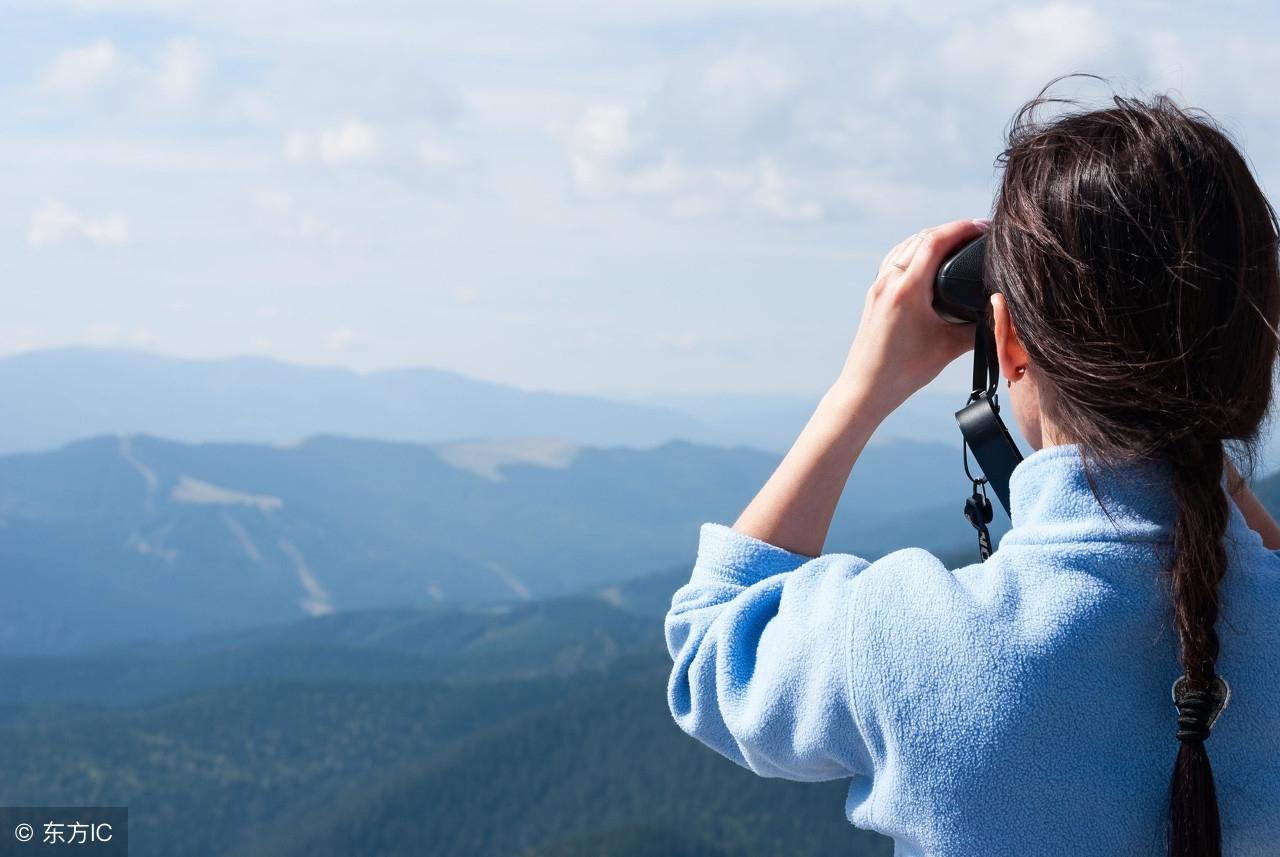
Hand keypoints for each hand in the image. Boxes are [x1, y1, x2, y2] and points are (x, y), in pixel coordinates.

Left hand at [834, 218, 989, 412]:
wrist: (866, 388)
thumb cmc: (906, 371)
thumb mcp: (950, 347)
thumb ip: (980, 326)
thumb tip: (1005, 311)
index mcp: (906, 289)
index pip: (935, 241)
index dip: (962, 228)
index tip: (984, 226)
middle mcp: (889, 281)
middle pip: (921, 238)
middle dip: (951, 230)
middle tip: (978, 232)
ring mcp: (878, 286)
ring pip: (906, 247)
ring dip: (932, 237)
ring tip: (958, 241)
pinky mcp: (874, 295)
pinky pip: (895, 260)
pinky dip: (914, 250)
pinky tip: (928, 258)